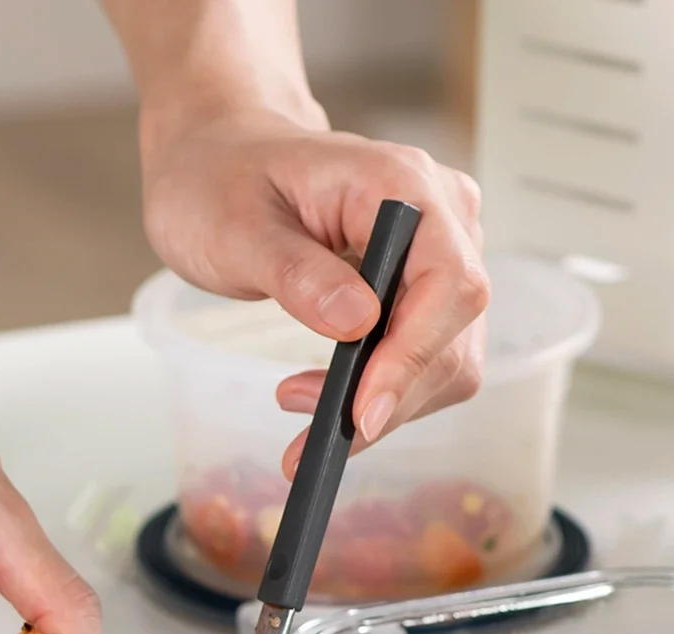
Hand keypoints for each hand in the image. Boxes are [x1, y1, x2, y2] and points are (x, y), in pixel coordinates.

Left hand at [135, 103, 488, 475]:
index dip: (414, 356)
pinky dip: (382, 387)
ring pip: (447, 354)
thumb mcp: (235, 229)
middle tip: (310, 433)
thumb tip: (357, 323)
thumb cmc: (220, 181)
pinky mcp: (423, 281)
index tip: (363, 412)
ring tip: (300, 411)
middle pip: (453, 330)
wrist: (219, 160)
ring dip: (384, 400)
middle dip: (389, 394)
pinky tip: (327, 399)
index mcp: (401, 183)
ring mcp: (438, 248)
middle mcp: (439, 213)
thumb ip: (297, 273)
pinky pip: (425, 351)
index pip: (449, 283)